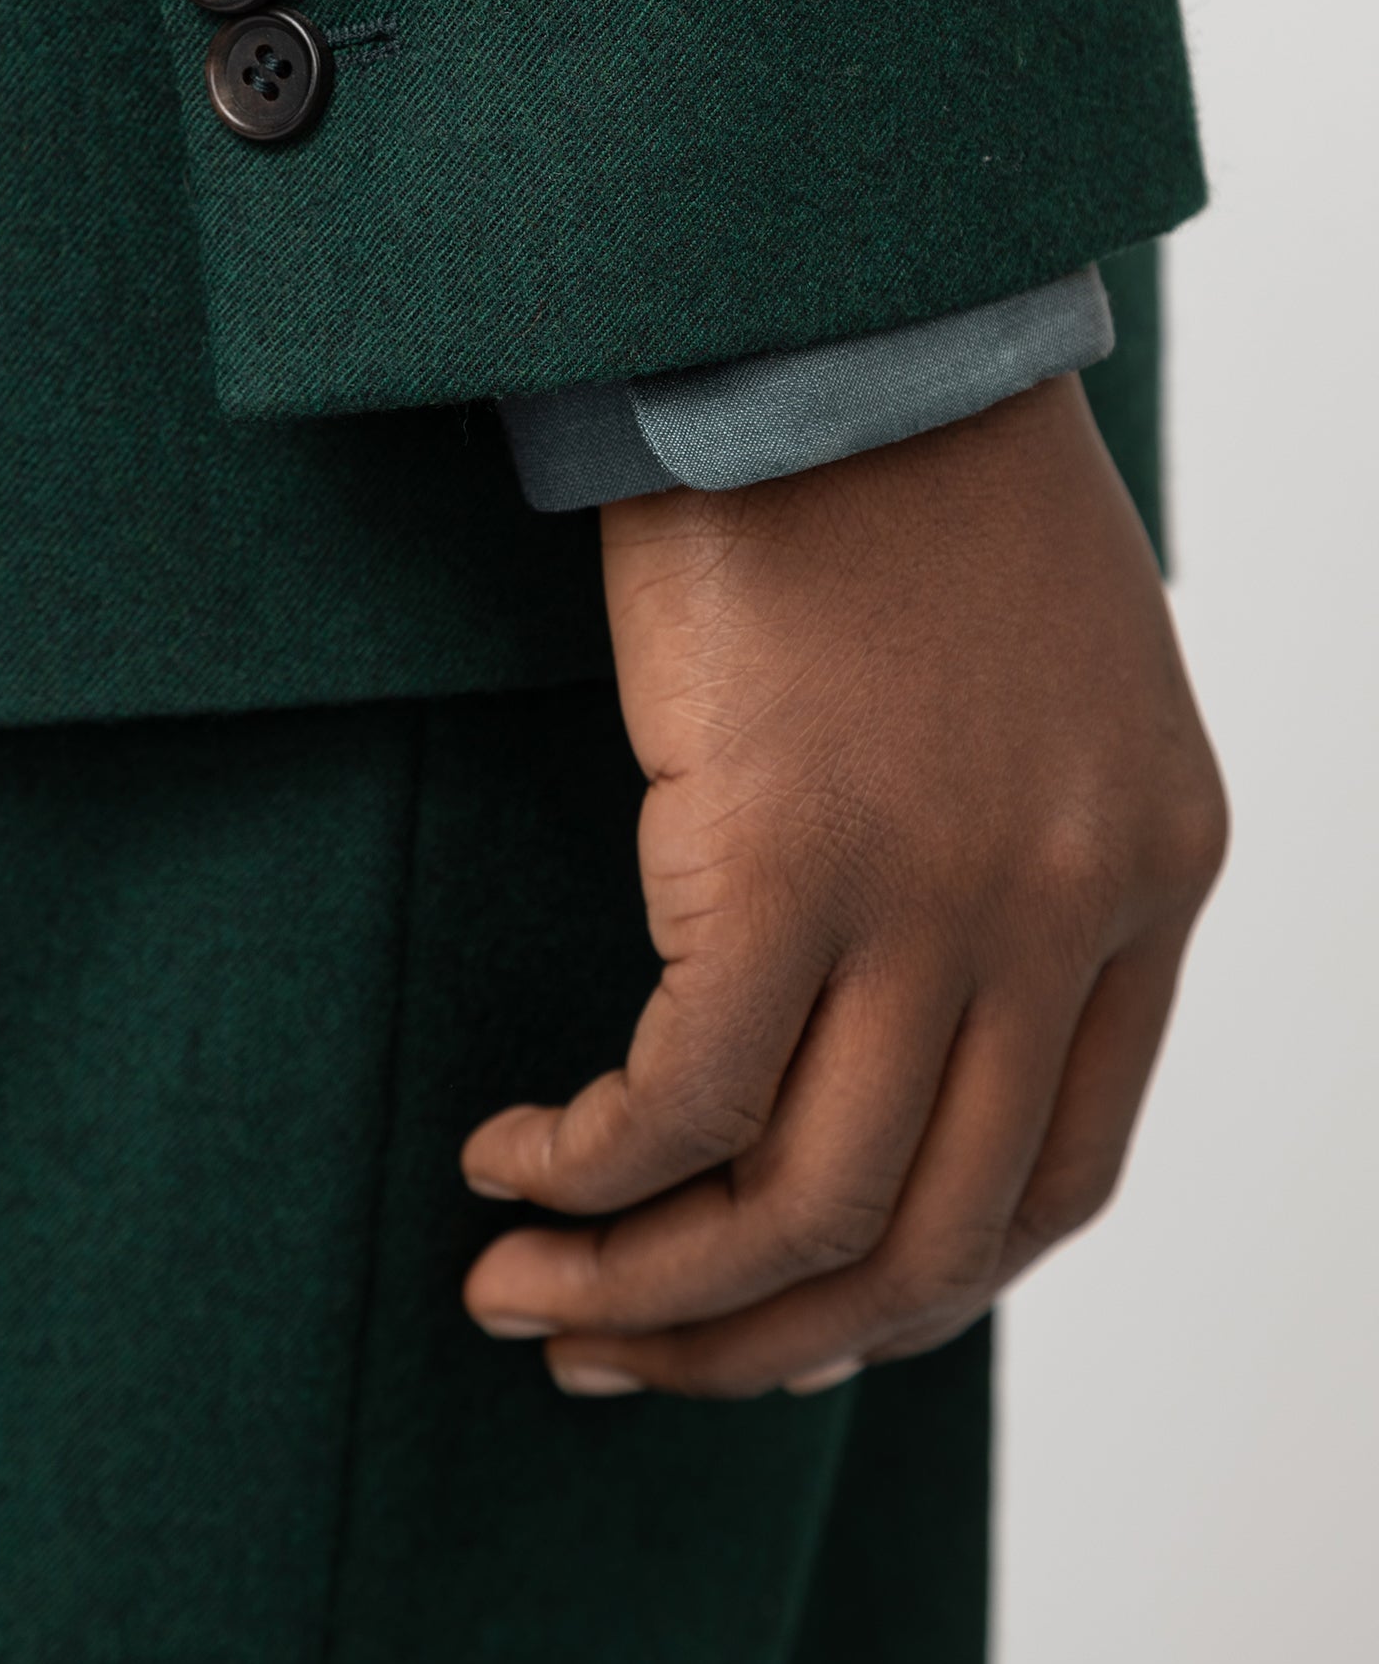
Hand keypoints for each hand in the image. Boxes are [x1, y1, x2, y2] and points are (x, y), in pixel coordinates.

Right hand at [460, 372, 1225, 1397]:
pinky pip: (681, 1101)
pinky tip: (511, 1157)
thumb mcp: (1024, 679)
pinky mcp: (785, 852)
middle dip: (760, 1339)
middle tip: (616, 1355)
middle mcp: (1069, 909)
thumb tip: (883, 1022)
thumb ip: (1009, 850)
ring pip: (802, 1207)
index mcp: (1152, 870)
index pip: (1059, 1181)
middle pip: (927, 1235)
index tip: (779, 1314)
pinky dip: (589, 1170)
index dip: (909, 1284)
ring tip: (529, 1293)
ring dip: (651, 1294)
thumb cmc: (892, 465)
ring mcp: (941, 892)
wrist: (821, 308)